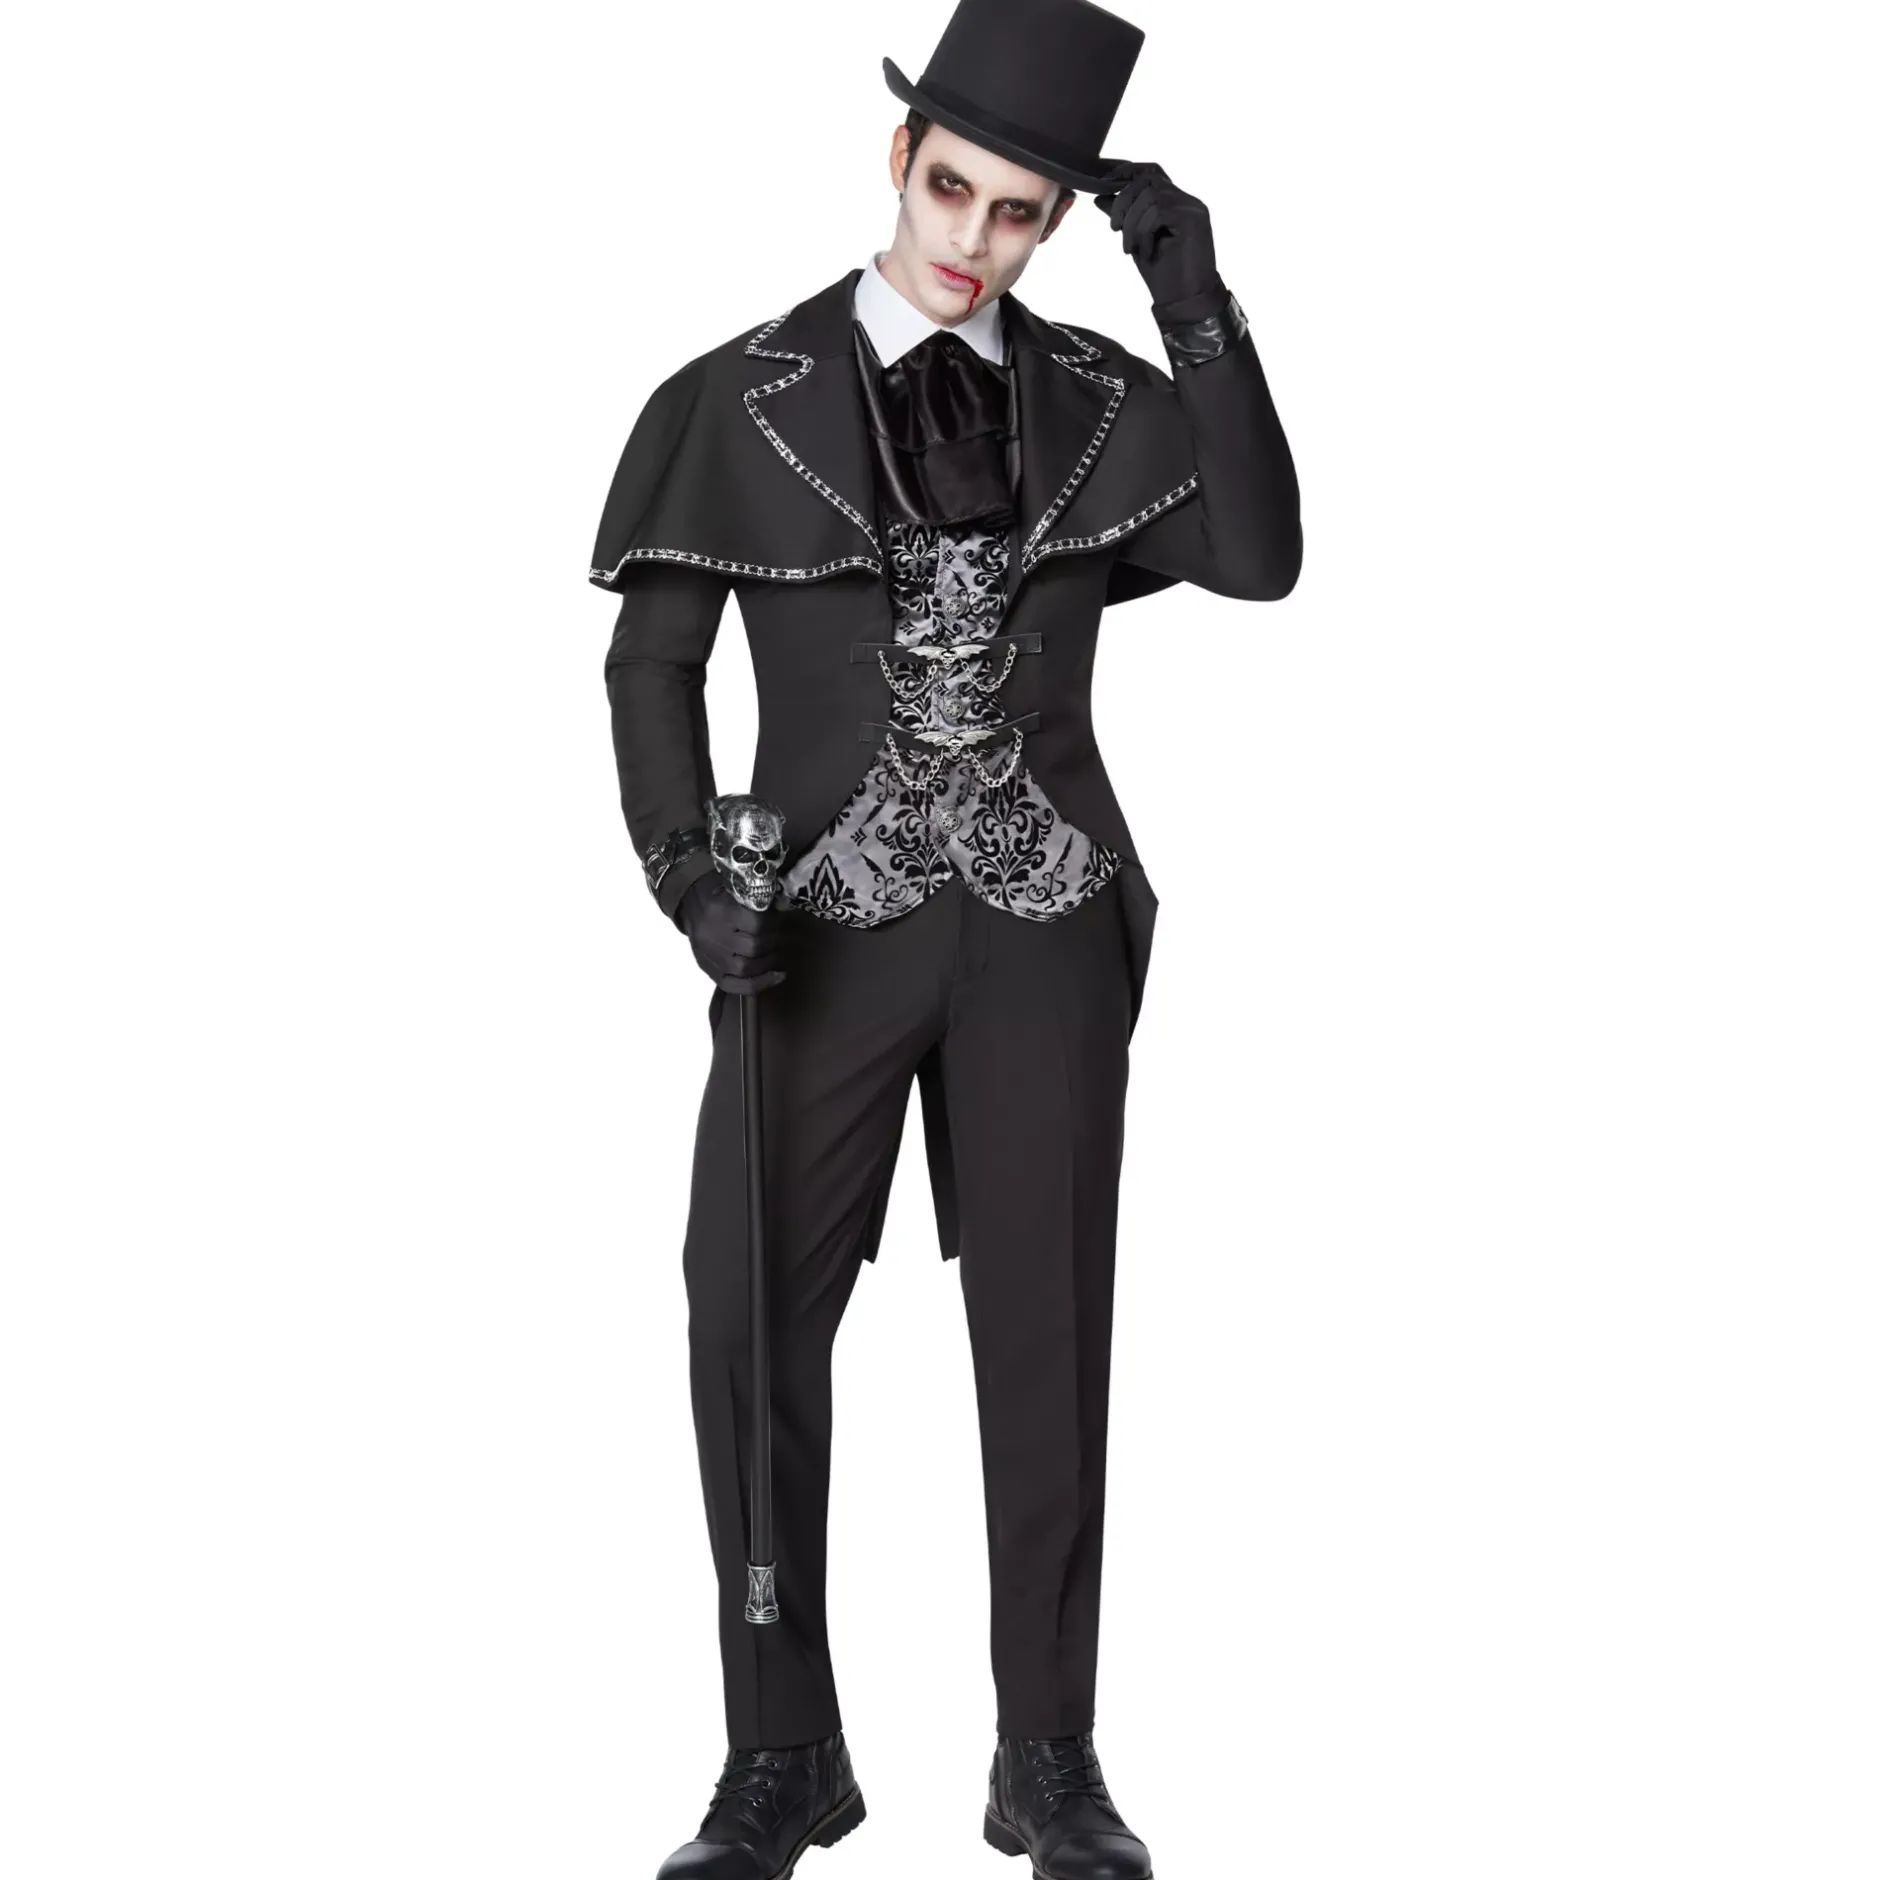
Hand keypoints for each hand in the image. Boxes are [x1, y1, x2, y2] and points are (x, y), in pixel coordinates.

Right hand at [676, 872, 787, 994]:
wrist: (690, 902)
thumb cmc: (719, 894)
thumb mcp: (737, 890)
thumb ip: (757, 903)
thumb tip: (783, 914)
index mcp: (720, 911)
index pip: (756, 924)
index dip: (773, 924)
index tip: (778, 921)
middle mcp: (713, 936)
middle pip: (753, 948)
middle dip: (771, 944)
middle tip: (776, 938)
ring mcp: (709, 956)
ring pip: (745, 969)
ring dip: (767, 964)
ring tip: (774, 955)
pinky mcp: (709, 970)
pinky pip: (734, 986)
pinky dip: (758, 984)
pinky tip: (776, 977)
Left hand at [1092, 160, 1223, 315]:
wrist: (1185, 301)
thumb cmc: (1164, 275)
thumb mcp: (1135, 240)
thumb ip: (1124, 216)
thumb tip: (1100, 196)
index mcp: (1173, 202)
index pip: (1150, 171)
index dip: (1126, 172)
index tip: (1104, 184)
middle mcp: (1185, 200)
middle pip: (1148, 179)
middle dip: (1124, 201)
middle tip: (1114, 228)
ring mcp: (1192, 207)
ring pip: (1152, 195)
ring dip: (1132, 223)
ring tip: (1130, 248)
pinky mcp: (1195, 219)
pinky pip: (1159, 211)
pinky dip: (1144, 231)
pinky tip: (1146, 252)